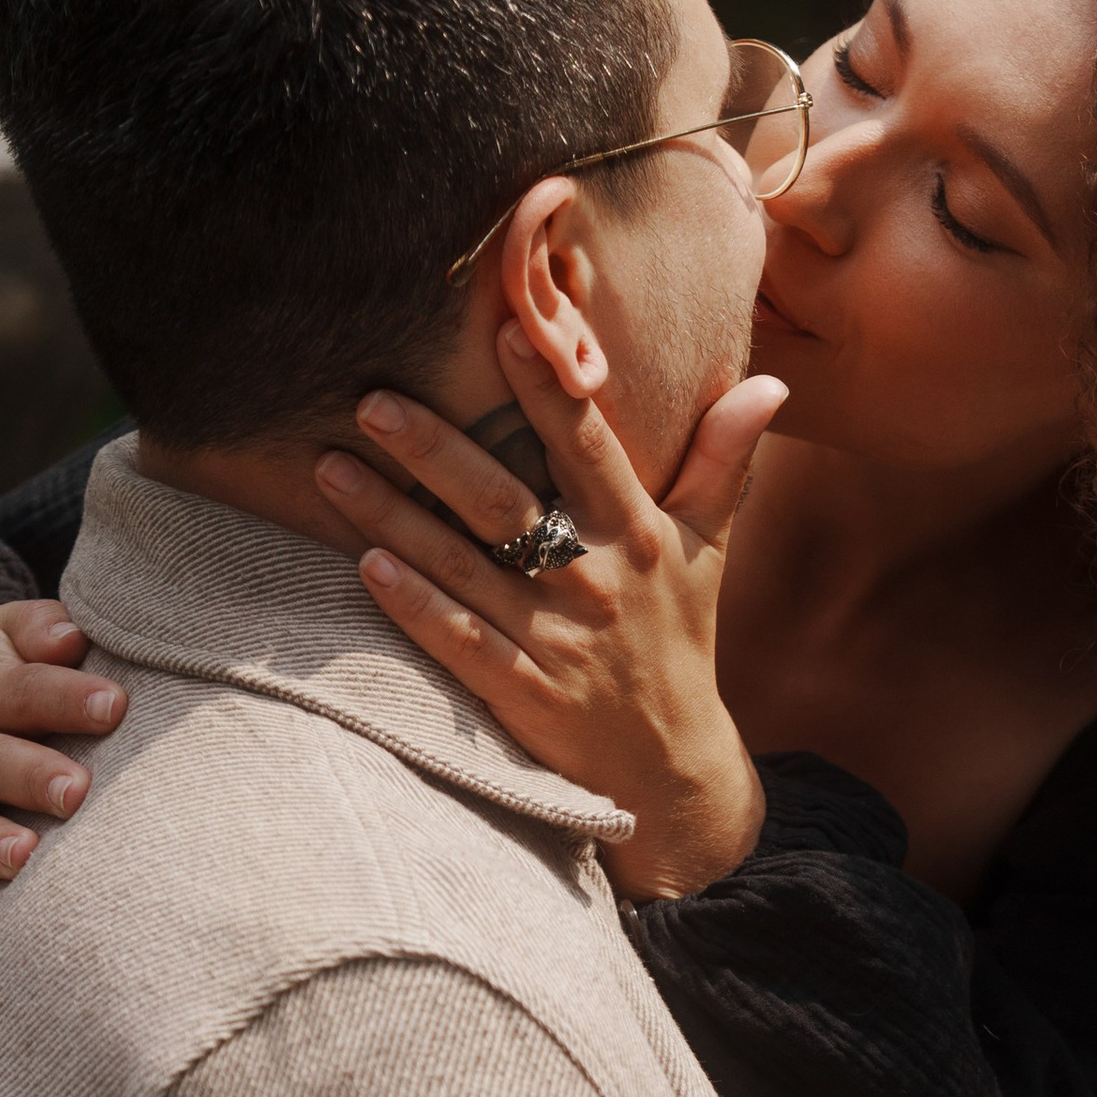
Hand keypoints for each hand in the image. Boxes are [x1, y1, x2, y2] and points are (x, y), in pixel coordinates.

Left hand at [314, 330, 784, 901]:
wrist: (671, 768)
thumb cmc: (679, 639)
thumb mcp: (708, 549)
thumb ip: (724, 461)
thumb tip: (766, 383)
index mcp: (637, 536)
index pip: (590, 448)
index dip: (550, 390)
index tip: (507, 328)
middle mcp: (595, 583)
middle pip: (504, 502)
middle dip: (434, 449)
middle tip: (371, 398)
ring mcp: (556, 642)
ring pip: (462, 567)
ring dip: (392, 515)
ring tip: (330, 467)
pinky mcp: (523, 696)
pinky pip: (458, 641)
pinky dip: (412, 604)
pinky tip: (364, 564)